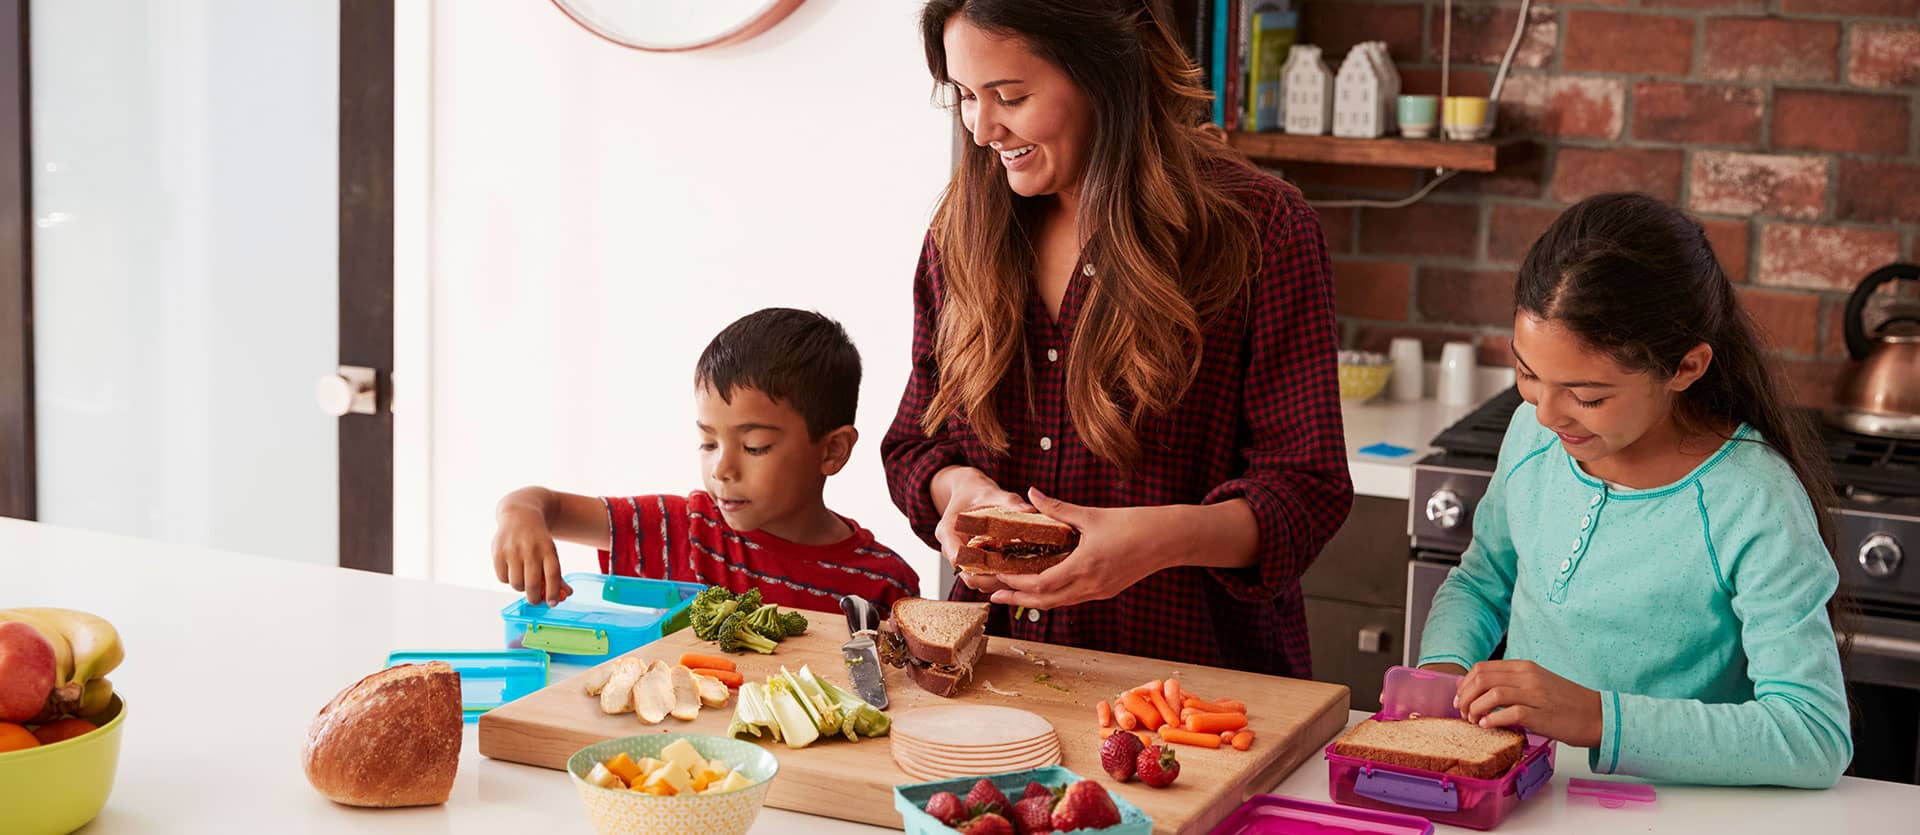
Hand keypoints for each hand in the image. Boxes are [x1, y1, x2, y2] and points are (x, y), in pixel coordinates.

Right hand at [492, 506, 572, 605]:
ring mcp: (513, 550)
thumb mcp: (550, 552)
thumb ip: (557, 575)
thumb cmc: (538, 540)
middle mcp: (530, 549)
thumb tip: (566, 595)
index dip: (553, 592)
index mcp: (548, 548)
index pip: (552, 575)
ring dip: (520, 587)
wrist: (520, 515)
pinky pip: (503, 578)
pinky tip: (511, 570)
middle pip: (533, 583)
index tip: (553, 603)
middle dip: (535, 598)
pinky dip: (508, 580)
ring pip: (516, 584)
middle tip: (535, 600)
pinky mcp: (498, 552)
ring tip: (523, 579)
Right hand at [932, 468, 1032, 594]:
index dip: (980, 564)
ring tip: (1022, 573)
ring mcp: (961, 558)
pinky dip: (998, 578)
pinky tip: (1018, 571)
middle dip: (994, 578)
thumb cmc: (977, 491)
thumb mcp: (992, 493)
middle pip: (968, 576)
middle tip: (1020, 573)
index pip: (957, 556)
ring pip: (977, 581)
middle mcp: (951, 548)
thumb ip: (1009, 501)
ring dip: (998, 581)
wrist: (969, 491)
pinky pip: (983, 578)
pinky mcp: (971, 563)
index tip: (1005, 562)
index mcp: (948, 530)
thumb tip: (1029, 510)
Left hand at [988, 488, 1173, 609]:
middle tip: (994, 595)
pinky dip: (1054, 595)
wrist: (1168, 539)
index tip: (998, 575)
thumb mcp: (1091, 514)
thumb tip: (1031, 492)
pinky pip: (1074, 598)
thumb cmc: (1133, 524)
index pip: (1041, 583)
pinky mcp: (1107, 591)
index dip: (1016, 581)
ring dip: (1034, 600)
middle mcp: (1090, 585)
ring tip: (1012, 593)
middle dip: (1017, 598)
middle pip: (1046, 602)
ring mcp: (1099, 592)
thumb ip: (1057, 508)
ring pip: (1060, 603)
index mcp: (1084, 566)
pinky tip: (1043, 587)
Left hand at [1454, 659, 1601, 746]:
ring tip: (1473, 720)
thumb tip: (1477, 689)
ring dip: (1475, 708)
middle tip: (1463, 712)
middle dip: (1466, 696)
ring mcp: (1535, 694)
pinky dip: (1492, 719)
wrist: (1596, 715)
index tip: (1460, 698)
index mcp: (1524, 667)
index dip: (1465, 684)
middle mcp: (1528, 676)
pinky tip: (1487, 725)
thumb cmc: (1564, 702)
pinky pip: (1509, 713)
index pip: (1482, 668)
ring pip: (1492, 693)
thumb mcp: (1536, 683)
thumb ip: (1510, 682)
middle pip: (1483, 679)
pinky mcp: (1541, 714)